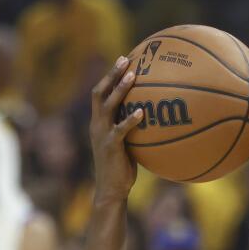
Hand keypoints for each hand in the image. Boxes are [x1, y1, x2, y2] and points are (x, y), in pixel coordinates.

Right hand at [89, 56, 142, 199]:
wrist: (111, 190)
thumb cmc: (121, 168)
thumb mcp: (126, 145)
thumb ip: (132, 130)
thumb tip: (152, 118)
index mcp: (98, 123)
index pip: (100, 94)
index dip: (109, 76)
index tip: (123, 60)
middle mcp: (96, 125)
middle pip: (99, 93)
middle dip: (112, 75)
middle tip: (125, 59)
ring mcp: (102, 135)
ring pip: (107, 106)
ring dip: (120, 90)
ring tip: (133, 76)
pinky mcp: (110, 147)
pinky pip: (120, 130)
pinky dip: (130, 120)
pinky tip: (142, 112)